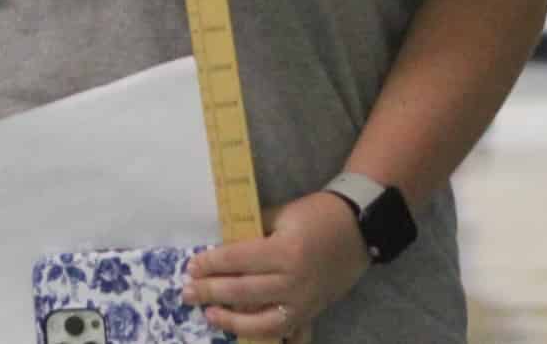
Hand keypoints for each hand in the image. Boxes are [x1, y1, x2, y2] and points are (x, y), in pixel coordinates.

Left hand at [183, 190, 369, 338]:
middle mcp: (294, 281)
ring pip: (264, 322)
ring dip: (233, 322)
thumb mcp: (279, 214)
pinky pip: (292, 334)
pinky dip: (271, 339)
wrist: (359, 228)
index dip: (211, 264)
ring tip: (210, 315)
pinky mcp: (314, 312)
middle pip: (244, 292)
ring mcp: (306, 302)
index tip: (191, 266)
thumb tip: (220, 247)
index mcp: (284, 251)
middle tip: (188, 292)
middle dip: (211, 292)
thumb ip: (251, 231)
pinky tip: (249, 338)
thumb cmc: (316, 215)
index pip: (237, 261)